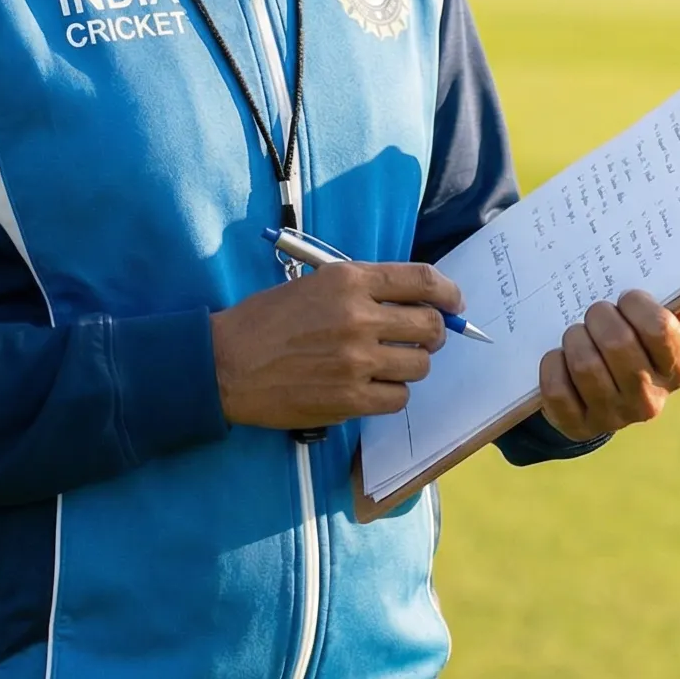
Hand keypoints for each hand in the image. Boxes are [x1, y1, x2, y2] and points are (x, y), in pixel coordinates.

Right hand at [211, 261, 464, 431]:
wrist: (226, 364)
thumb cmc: (264, 321)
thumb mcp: (312, 285)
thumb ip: (361, 290)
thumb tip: (412, 303)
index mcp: (349, 280)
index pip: (423, 280)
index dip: (448, 293)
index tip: (454, 303)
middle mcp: (359, 317)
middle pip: (430, 326)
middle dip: (434, 333)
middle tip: (420, 339)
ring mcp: (357, 360)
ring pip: (419, 365)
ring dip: (410, 365)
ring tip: (386, 364)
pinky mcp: (350, 398)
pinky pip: (398, 398)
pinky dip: (392, 393)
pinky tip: (371, 387)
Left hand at [537, 265, 679, 441]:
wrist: (599, 391)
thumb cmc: (639, 343)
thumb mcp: (671, 319)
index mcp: (679, 369)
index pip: (661, 330)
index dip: (636, 306)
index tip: (625, 296)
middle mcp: (650, 398)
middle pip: (618, 345)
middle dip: (598, 317)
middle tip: (594, 310)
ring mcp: (613, 416)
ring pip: (586, 365)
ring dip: (574, 339)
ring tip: (576, 333)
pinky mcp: (576, 425)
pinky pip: (557, 390)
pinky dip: (552, 365)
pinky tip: (559, 357)